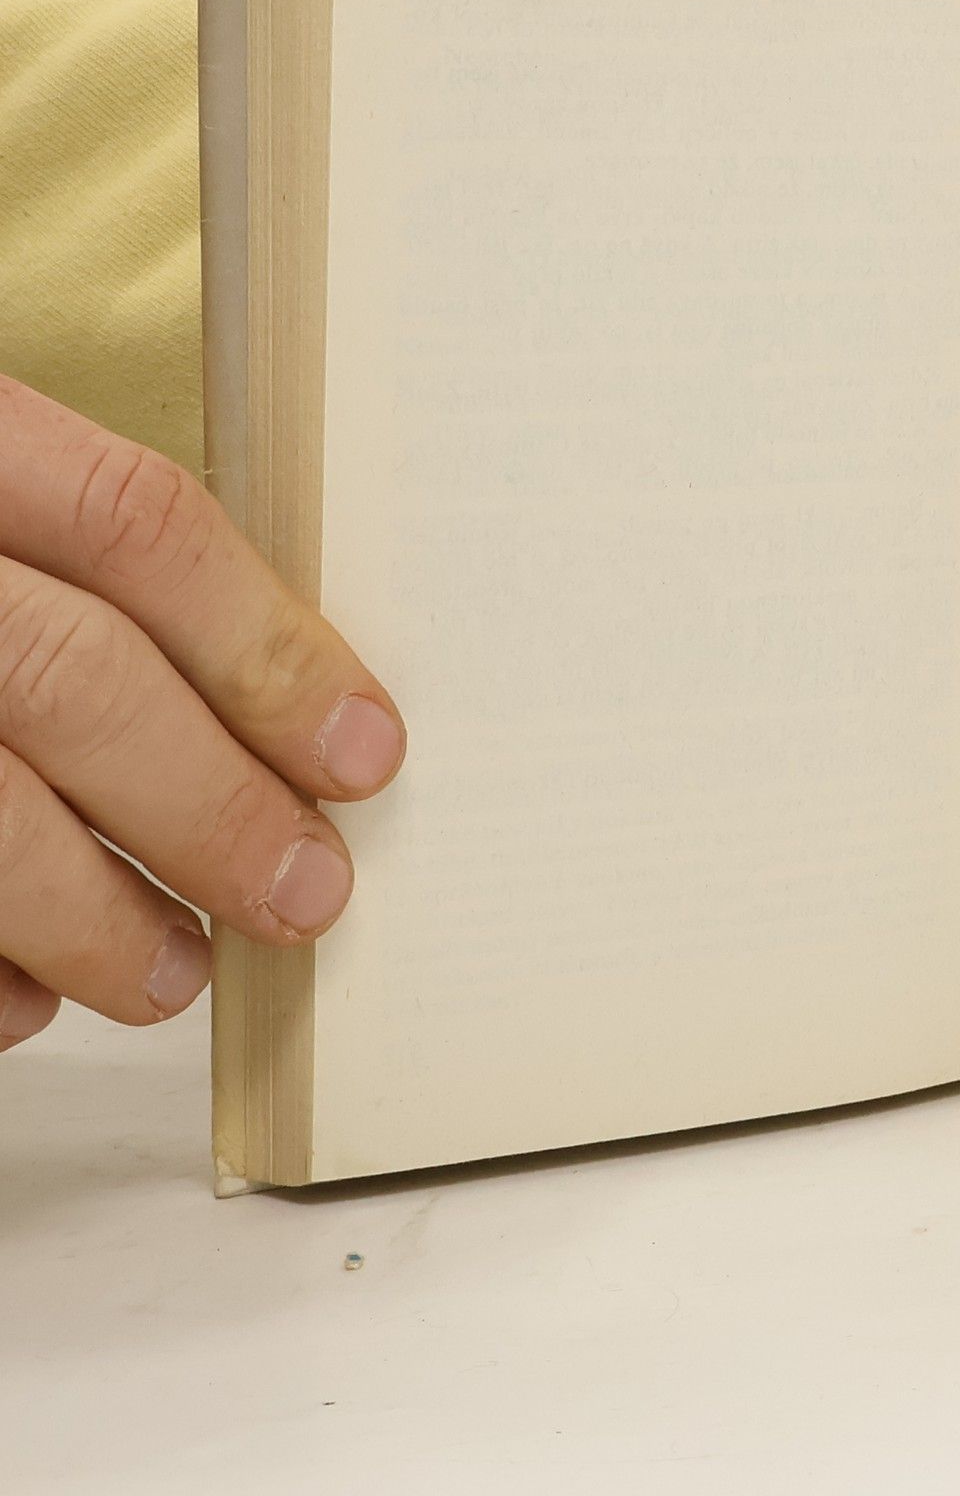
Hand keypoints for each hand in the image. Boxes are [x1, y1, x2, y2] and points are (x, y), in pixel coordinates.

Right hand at [0, 379, 403, 1049]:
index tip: (364, 752)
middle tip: (307, 892)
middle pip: (70, 679)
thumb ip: (75, 561)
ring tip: (176, 971)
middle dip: (212, 807)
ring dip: (95, 920)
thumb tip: (278, 708)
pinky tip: (25, 996)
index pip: (136, 525)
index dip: (268, 646)